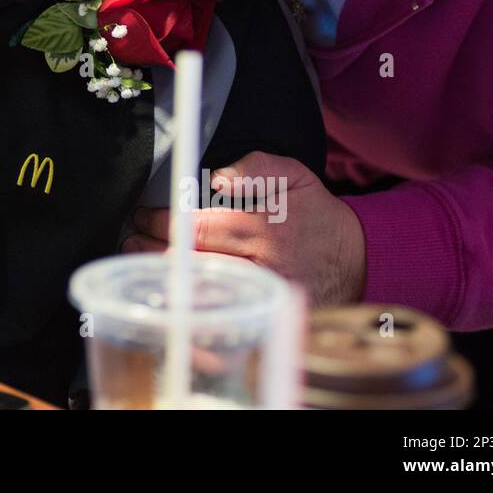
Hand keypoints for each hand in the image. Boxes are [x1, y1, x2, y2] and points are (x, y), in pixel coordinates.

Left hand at [123, 150, 366, 307]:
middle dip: (154, 252)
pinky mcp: (266, 317)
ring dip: (167, 281)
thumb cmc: (316, 215)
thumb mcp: (295, 176)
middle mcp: (262, 266)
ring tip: (143, 267)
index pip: (197, 228)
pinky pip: (223, 325)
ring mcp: (263, 297)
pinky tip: (173, 306)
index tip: (143, 218)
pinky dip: (194, 318)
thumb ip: (257, 167)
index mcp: (263, 229)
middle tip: (133, 242)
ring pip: (201, 294)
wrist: (359, 258)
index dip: (162, 224)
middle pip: (192, 263)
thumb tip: (220, 177)